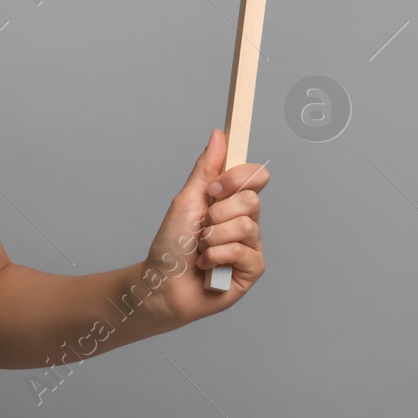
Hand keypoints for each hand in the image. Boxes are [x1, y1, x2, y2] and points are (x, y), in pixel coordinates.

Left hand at [142, 127, 268, 327]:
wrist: (162, 283)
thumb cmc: (171, 244)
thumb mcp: (186, 201)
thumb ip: (206, 170)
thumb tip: (219, 134)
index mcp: (230, 201)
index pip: (255, 176)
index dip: (240, 177)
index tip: (215, 188)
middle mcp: (244, 221)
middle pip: (252, 200)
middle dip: (218, 212)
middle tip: (201, 225)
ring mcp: (250, 245)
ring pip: (246, 226)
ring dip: (213, 237)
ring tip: (201, 248)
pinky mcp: (252, 269)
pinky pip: (244, 252)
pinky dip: (216, 256)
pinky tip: (206, 265)